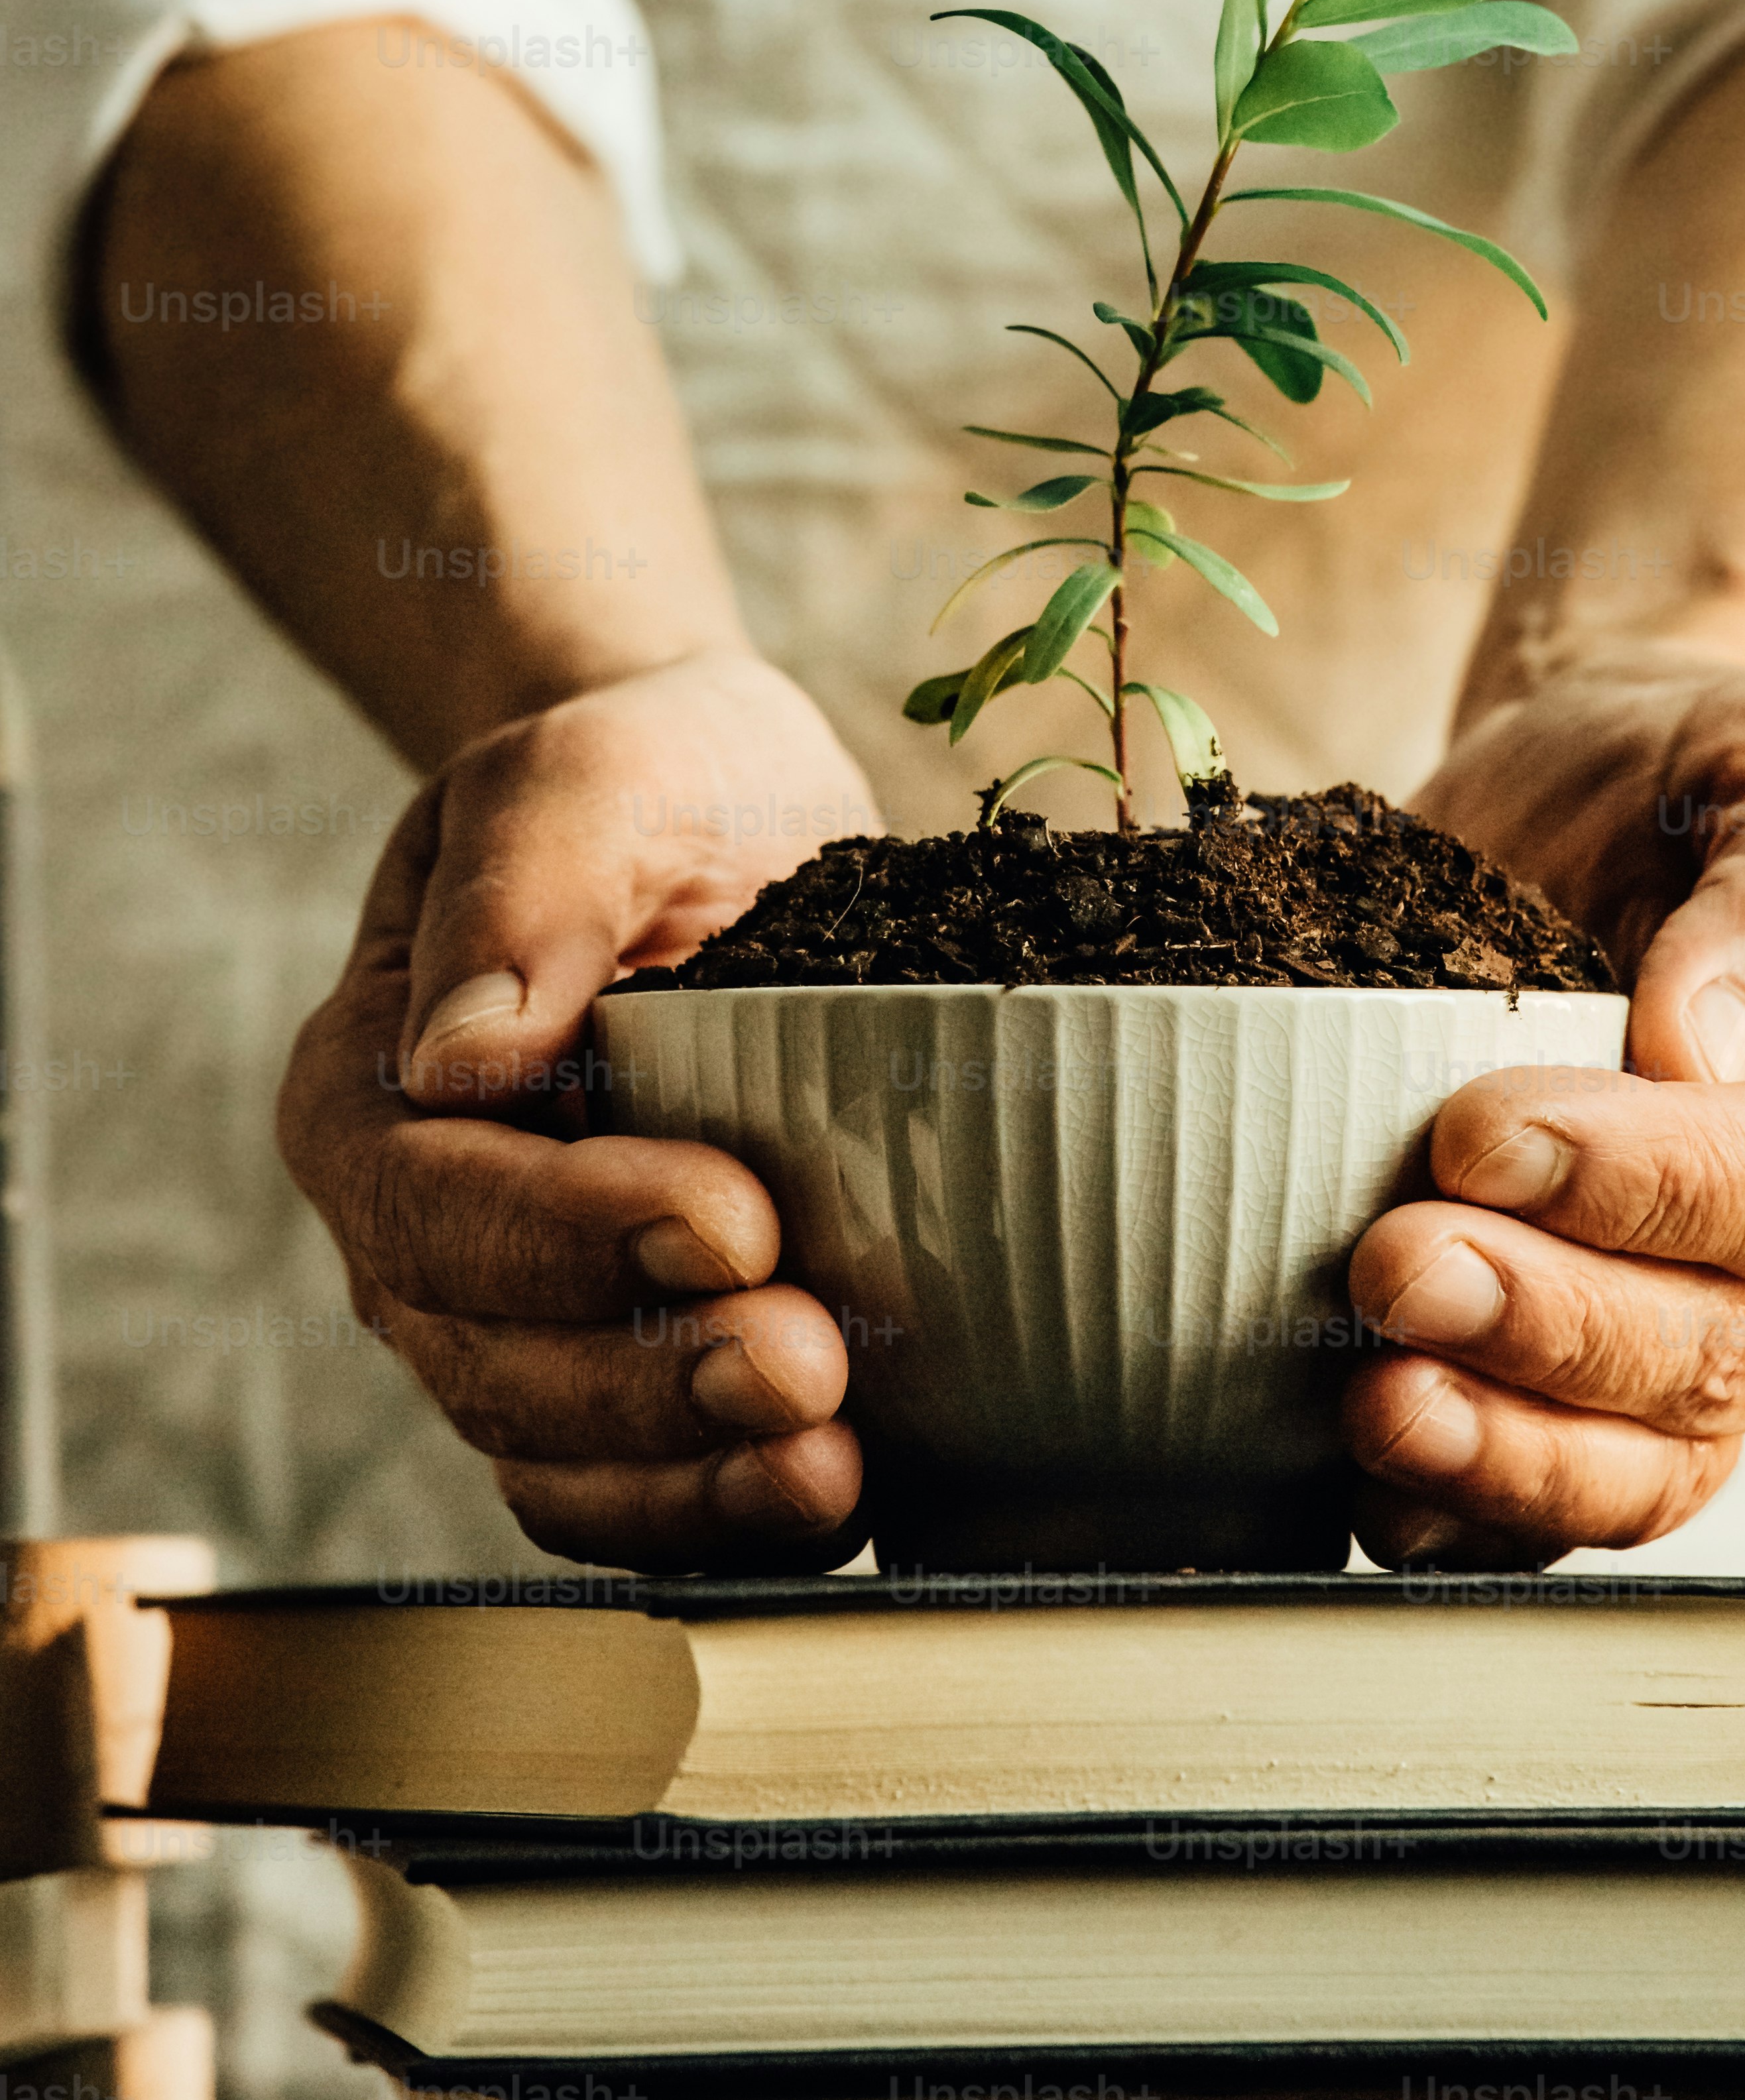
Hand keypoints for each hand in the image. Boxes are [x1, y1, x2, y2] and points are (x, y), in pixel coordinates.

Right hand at [277, 646, 878, 1570]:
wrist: (718, 817)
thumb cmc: (642, 782)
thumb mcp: (588, 773)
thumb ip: (528, 883)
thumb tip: (464, 1050)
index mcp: (370, 1089)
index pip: (437, 1206)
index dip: (573, 1236)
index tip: (732, 1221)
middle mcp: (416, 1230)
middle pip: (495, 1360)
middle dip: (654, 1383)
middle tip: (807, 1368)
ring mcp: (512, 1315)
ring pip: (557, 1454)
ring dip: (692, 1480)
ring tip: (828, 1470)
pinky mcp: (625, 1357)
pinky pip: (632, 1484)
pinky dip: (717, 1514)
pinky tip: (831, 1501)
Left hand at [1343, 642, 1744, 1567]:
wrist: (1594, 794)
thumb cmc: (1707, 773)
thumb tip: (1711, 1045)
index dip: (1650, 1184)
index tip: (1484, 1132)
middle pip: (1718, 1351)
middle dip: (1547, 1325)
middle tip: (1394, 1263)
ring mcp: (1722, 1346)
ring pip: (1647, 1463)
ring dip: (1505, 1450)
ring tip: (1376, 1399)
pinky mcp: (1594, 1381)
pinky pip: (1554, 1496)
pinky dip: (1463, 1507)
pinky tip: (1372, 1478)